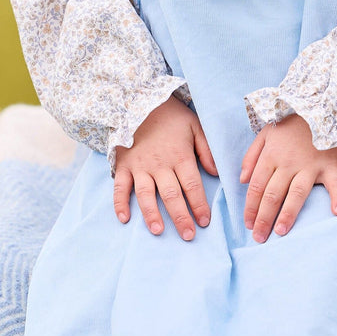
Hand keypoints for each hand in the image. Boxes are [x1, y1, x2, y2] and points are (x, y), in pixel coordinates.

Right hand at [113, 96, 216, 241]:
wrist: (137, 99)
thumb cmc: (169, 115)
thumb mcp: (194, 125)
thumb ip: (206, 149)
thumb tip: (217, 173)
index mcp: (179, 156)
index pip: (192, 186)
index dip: (200, 205)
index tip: (205, 221)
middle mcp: (160, 165)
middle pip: (172, 195)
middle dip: (181, 217)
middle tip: (188, 236)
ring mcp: (139, 167)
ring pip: (147, 195)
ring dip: (152, 214)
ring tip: (159, 231)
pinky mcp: (123, 165)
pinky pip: (120, 187)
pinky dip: (120, 203)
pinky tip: (124, 219)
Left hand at [240, 115, 336, 243]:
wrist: (321, 105)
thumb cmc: (292, 123)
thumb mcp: (265, 133)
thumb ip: (252, 156)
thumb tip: (243, 180)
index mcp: (271, 156)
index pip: (257, 186)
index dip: (251, 207)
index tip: (248, 224)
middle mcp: (289, 163)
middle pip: (273, 194)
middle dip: (264, 218)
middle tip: (259, 237)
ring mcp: (311, 165)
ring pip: (296, 193)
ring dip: (288, 214)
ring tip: (281, 232)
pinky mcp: (331, 165)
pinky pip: (335, 184)